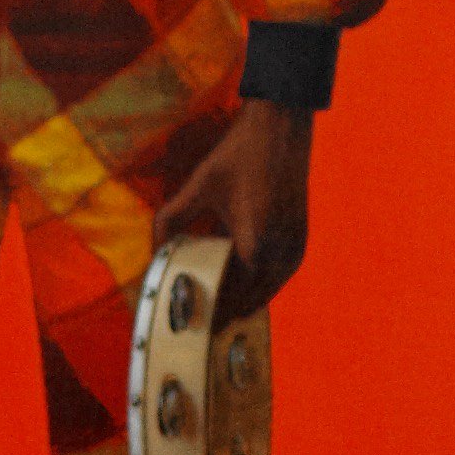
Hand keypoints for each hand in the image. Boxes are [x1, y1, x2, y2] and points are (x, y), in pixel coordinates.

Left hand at [149, 98, 313, 311]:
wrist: (281, 127)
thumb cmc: (238, 154)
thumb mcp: (197, 186)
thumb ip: (171, 219)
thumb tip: (154, 251)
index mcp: (256, 246)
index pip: (233, 300)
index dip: (212, 316)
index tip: (193, 326)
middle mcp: (282, 253)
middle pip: (250, 302)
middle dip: (226, 312)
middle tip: (199, 319)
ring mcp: (295, 248)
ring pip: (266, 291)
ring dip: (242, 299)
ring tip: (213, 303)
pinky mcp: (300, 240)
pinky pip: (276, 276)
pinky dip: (257, 283)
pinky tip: (233, 278)